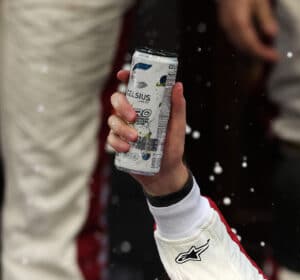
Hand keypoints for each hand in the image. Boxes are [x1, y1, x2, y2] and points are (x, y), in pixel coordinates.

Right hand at [107, 69, 189, 195]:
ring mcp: (124, 129)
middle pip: (116, 100)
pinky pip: (110, 138)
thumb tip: (178, 85)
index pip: (132, 88)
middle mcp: (132, 115)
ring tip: (135, 139)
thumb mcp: (178, 127)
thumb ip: (177, 108)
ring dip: (121, 128)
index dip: (126, 78)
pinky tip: (127, 148)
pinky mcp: (119, 143)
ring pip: (112, 120)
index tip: (123, 75)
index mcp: (146, 107)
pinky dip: (117, 142)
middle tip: (133, 117)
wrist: (166, 173)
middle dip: (121, 105)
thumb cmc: (172, 148)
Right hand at [218, 0, 279, 61]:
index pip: (251, 44)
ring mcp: (225, 26)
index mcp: (238, 22)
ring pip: (238, 46)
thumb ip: (265, 17)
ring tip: (267, 54)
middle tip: (274, 57)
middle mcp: (229, 27)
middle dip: (259, 55)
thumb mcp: (260, 1)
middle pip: (244, 48)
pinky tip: (257, 47)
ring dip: (253, 53)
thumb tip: (273, 34)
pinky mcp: (225, 25)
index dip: (263, 53)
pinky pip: (236, 40)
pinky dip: (247, 46)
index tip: (276, 57)